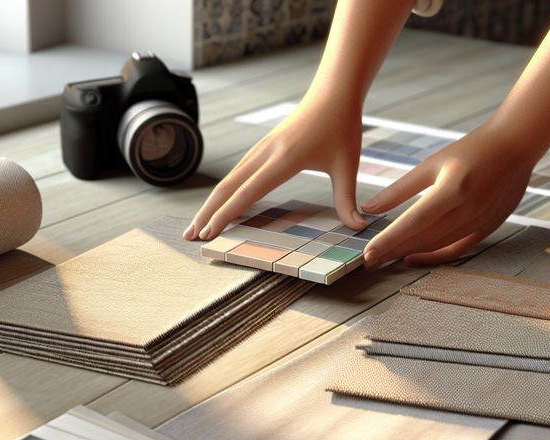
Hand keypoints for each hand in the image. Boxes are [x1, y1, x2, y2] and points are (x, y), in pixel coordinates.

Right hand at [183, 96, 368, 240]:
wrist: (334, 91)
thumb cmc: (342, 126)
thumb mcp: (348, 165)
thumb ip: (348, 199)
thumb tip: (359, 227)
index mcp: (283, 160)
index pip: (247, 192)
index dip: (226, 215)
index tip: (209, 234)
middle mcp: (265, 153)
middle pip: (226, 187)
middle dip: (207, 214)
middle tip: (190, 237)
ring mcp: (261, 149)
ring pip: (228, 179)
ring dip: (211, 203)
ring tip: (199, 225)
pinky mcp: (263, 147)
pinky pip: (237, 172)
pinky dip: (224, 191)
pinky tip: (220, 203)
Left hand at [360, 120, 537, 269]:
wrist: (515, 148)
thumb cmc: (471, 150)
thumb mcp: (431, 164)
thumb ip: (399, 189)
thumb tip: (369, 208)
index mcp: (452, 190)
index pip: (414, 222)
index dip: (389, 240)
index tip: (368, 253)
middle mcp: (467, 210)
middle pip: (423, 239)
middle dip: (393, 252)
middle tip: (369, 261)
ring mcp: (480, 222)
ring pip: (437, 246)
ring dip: (409, 254)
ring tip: (385, 259)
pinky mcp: (487, 228)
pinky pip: (456, 250)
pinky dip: (434, 256)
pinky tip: (413, 257)